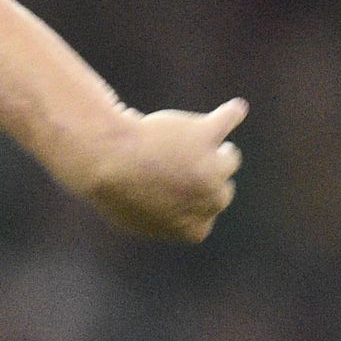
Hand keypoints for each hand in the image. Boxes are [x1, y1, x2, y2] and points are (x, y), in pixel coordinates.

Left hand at [70, 98, 245, 243]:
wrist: (107, 163)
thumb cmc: (113, 192)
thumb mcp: (134, 218)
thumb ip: (162, 218)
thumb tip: (175, 213)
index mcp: (193, 230)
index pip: (206, 216)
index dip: (192, 202)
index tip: (179, 192)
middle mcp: (210, 201)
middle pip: (220, 191)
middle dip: (205, 181)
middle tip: (184, 168)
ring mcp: (212, 167)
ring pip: (228, 160)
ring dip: (217, 153)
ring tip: (198, 143)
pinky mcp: (207, 136)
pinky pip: (227, 121)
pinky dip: (230, 115)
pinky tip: (233, 110)